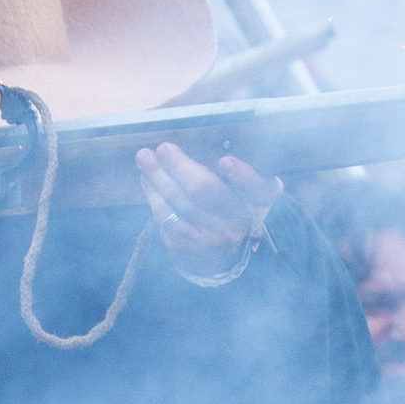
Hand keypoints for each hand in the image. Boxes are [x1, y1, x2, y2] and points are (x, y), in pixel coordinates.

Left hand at [135, 144, 280, 280]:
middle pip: (204, 190)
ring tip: (145, 158)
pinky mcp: (190, 249)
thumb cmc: (232, 209)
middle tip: (163, 148)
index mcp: (258, 203)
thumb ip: (238, 170)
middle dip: (179, 166)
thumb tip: (204, 152)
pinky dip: (153, 196)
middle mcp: (239, 224)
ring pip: (179, 203)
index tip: (225, 162)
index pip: (259, 190)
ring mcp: (213, 239)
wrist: (223, 254)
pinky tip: (147, 181)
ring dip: (158, 178)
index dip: (243, 178)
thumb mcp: (248, 189)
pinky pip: (166, 219)